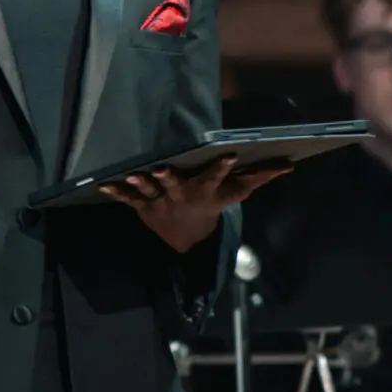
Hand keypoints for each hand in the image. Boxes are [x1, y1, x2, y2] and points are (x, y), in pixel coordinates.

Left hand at [97, 157, 290, 252]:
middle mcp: (182, 195)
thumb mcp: (237, 193)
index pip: (215, 176)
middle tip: (162, 167)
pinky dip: (116, 193)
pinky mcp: (143, 205)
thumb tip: (289, 165)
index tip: (227, 153)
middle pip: (176, 184)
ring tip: (131, 174)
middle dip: (169, 176)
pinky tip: (102, 186)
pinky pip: (128, 199)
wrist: (187, 237)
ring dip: (140, 182)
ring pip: (150, 190)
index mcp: (205, 190)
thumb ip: (261, 177)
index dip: (221, 166)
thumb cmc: (213, 204)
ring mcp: (162, 201)